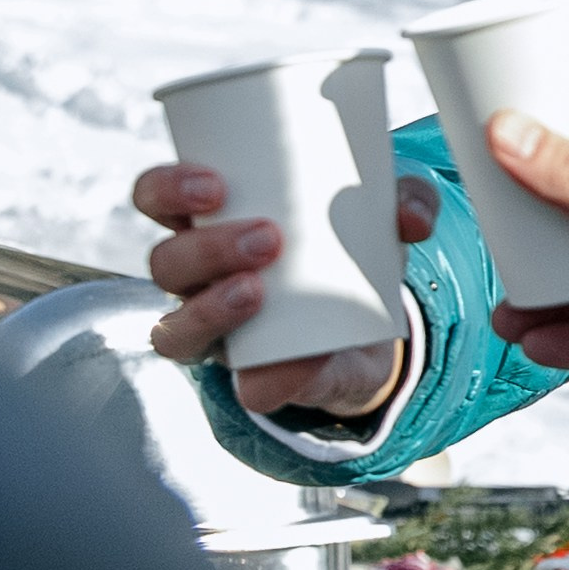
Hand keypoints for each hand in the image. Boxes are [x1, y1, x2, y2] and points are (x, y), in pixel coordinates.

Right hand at [135, 161, 439, 417]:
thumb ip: (407, 200)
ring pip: (175, 329)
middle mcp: (198, 279)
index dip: (167, 189)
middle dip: (206, 249)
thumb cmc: (351, 246)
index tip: (213, 184)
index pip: (157, 198)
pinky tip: (298, 359)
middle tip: (267, 238)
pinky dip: (272, 376)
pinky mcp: (255, 378)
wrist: (371, 325)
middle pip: (165, 263)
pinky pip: (245, 385)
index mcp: (212, 222)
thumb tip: (410, 219)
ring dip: (211, 310)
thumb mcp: (383, 212)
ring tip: (259, 291)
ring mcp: (217, 333)